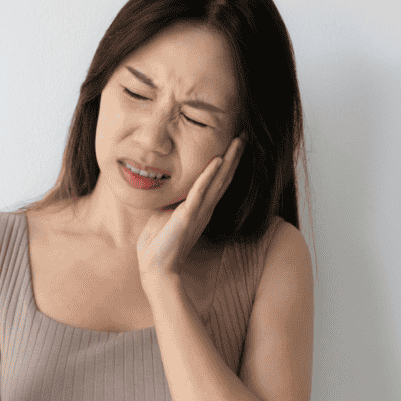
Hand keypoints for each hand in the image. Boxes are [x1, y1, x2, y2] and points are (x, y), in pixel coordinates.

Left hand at [136, 135, 245, 284]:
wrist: (155, 267)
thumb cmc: (158, 242)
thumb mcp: (165, 213)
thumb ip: (171, 199)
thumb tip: (166, 185)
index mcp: (200, 207)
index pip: (218, 180)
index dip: (228, 161)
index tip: (234, 141)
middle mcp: (204, 208)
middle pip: (224, 176)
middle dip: (234, 155)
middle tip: (245, 134)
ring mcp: (198, 212)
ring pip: (218, 181)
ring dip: (228, 159)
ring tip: (238, 141)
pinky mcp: (188, 216)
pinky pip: (200, 192)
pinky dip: (209, 176)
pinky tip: (217, 161)